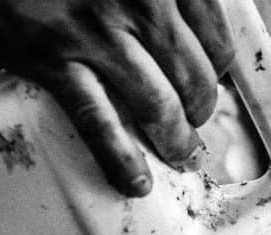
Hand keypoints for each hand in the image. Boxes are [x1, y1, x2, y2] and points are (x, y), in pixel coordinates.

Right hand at [0, 0, 234, 195]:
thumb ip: (166, 4)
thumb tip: (203, 54)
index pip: (216, 41)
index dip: (216, 71)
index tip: (209, 83)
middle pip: (195, 79)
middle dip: (199, 112)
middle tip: (193, 122)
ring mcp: (97, 29)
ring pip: (160, 105)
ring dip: (174, 140)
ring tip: (176, 152)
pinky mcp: (54, 58)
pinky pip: (101, 121)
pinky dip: (122, 159)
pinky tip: (135, 180)